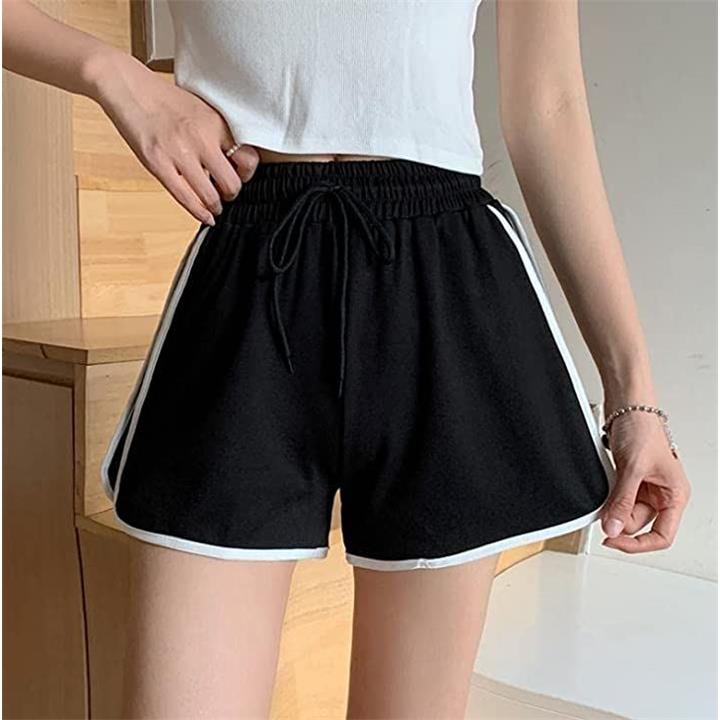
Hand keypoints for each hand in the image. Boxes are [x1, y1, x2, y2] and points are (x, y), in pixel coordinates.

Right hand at [88, 50, 258, 225]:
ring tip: (214, 205)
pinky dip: (200, 213)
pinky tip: (205, 216)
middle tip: (226, 194)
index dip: (248, 174)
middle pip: (232, 183)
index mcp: (216, 123)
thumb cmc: (164, 99)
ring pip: (211, 196)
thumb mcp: (201, 109)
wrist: (127, 86)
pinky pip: (186, 198)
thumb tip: (234, 161)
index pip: (249, 159)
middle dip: (231, 194)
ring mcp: (180, 153)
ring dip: (215, 206)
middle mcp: (201, 139)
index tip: (242, 177)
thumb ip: (218, 133)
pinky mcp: (159, 165)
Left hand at [600, 408, 690, 552]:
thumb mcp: (633, 468)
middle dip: (619, 519)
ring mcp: (644, 488)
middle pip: (638, 525)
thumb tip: (613, 528)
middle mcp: (662, 495)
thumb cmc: (643, 428)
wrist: (627, 406)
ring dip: (611, 508)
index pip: (662, 535)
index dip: (638, 544)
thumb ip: (622, 500)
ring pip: (624, 513)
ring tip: (607, 490)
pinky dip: (607, 498)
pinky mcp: (629, 480)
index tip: (614, 541)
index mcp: (675, 495)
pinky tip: (603, 488)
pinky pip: (616, 500)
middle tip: (604, 509)